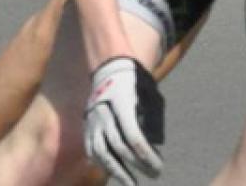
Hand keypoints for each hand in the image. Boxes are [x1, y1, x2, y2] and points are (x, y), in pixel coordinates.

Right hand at [85, 57, 164, 184]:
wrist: (110, 70)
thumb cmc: (135, 85)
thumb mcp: (149, 95)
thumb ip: (151, 119)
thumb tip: (154, 145)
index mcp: (120, 102)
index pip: (133, 135)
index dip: (147, 154)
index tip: (159, 166)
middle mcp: (103, 112)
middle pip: (119, 146)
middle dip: (138, 165)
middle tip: (155, 174)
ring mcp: (92, 120)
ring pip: (101, 152)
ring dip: (117, 171)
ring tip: (132, 183)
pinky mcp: (86, 126)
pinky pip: (91, 150)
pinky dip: (102, 164)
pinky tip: (115, 173)